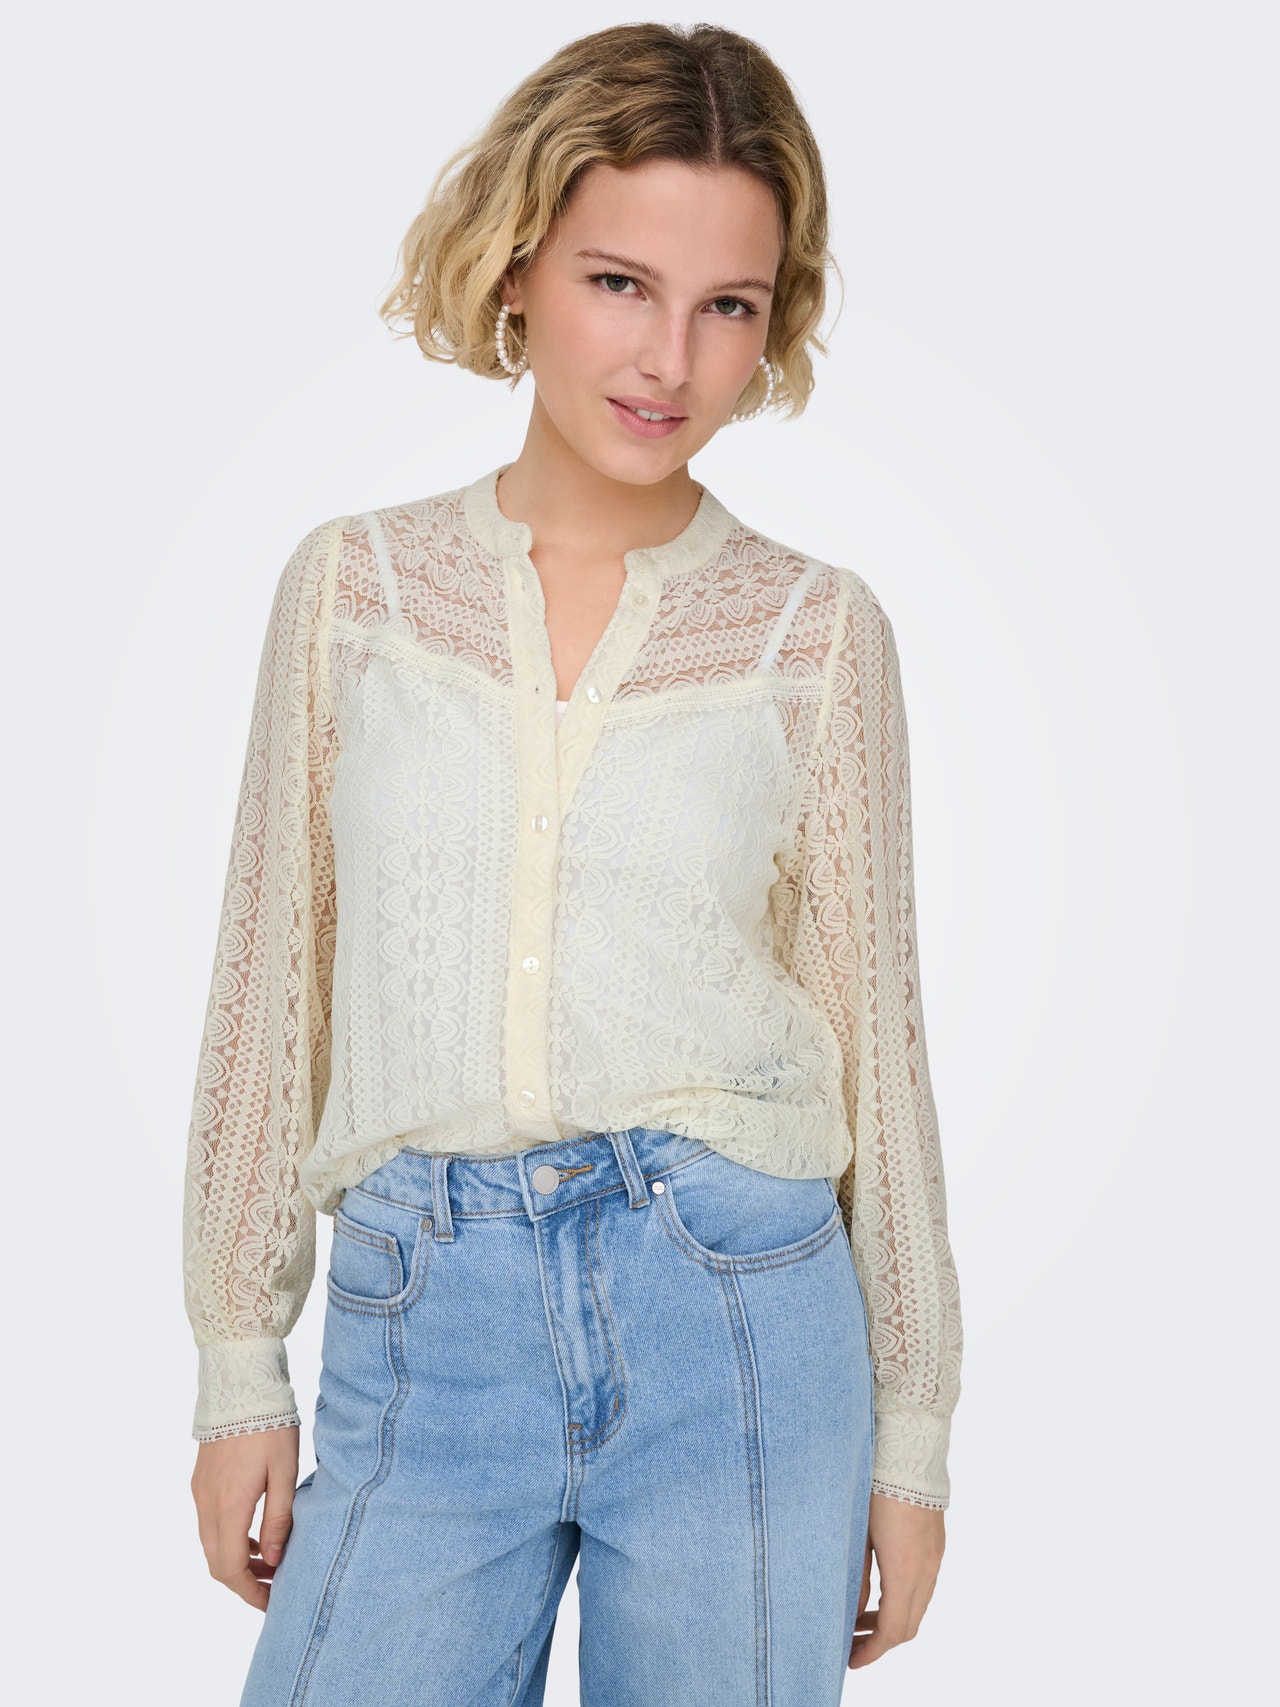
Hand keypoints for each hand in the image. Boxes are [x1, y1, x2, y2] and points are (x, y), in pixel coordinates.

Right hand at [191, 1425, 300, 1610]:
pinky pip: (210, 1524)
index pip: (231, 1569)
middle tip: (273, 1588)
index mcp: (229, 1506)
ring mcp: (200, 1493)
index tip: (271, 1602)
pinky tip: (254, 1535)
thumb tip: (274, 1561)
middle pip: (217, 1563)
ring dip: (236, 1561)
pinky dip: (229, 1539)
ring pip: (211, 1545)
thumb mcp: (285, 1471)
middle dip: (243, 1582)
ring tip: (269, 1563)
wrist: (239, 1385)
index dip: (250, 1592)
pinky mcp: (200, 1482)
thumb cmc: (269, 1425)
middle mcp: (207, 1505)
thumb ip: (280, 1518)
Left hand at [848, 1492, 945, 1668]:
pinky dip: (904, 1601)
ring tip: (861, 1619)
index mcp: (904, 1570)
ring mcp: (935, 1558)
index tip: (851, 1658)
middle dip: (880, 1642)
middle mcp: (926, 1570)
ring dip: (892, 1621)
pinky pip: (924, 1587)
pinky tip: (882, 1592)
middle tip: (852, 1643)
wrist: (909, 1452)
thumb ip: (857, 1577)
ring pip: (918, 1607)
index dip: (871, 1651)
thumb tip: (852, 1611)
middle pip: (909, 1626)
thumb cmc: (875, 1488)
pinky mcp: (937, 1545)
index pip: (892, 1630)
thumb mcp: (857, 1533)